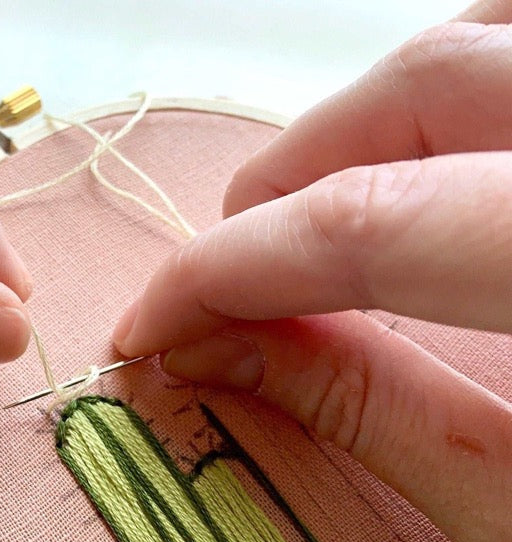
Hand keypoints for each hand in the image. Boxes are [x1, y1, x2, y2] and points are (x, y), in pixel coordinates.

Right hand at [113, 0, 511, 541]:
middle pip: (430, 86)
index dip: (227, 271)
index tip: (152, 320)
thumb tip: (215, 349)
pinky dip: (484, 70)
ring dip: (386, 104)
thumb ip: (366, 415)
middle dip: (293, 174)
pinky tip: (452, 138)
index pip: (366, 228)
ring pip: (501, 29)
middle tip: (231, 261)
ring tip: (330, 190)